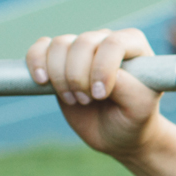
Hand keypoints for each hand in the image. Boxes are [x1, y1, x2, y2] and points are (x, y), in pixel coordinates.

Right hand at [26, 29, 164, 158]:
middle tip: (86, 101)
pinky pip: (40, 48)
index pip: (114, 43)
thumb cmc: (132, 119)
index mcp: (134, 46)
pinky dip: (36, 62)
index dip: (102, 68)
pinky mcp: (58, 59)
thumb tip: (105, 70)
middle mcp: (106, 41)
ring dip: (60, 77)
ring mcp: (81, 48)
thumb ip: (129, 88)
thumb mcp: (139, 109)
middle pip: (83, 43)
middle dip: (79, 77)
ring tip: (73, 99)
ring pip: (59, 45)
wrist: (115, 134)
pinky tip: (43, 82)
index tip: (100, 95)